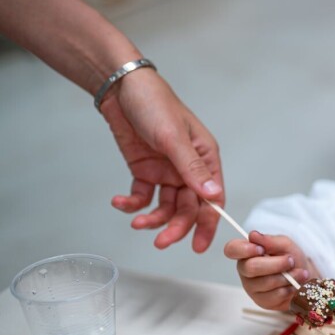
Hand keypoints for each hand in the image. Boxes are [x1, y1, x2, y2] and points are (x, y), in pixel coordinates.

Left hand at [100, 69, 223, 251]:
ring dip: (153, 218)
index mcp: (205, 159)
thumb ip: (192, 168)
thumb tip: (213, 196)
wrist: (121, 89)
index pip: (213, 198)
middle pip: (188, 207)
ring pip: (165, 206)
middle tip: (161, 241)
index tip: (198, 245)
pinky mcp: (145, 171)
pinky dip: (132, 204)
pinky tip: (120, 203)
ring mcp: (166, 171)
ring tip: (137, 223)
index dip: (208, 223)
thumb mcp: (174, 137)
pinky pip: (143, 196)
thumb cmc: (155, 104)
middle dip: (175, 226)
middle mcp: (188, 169)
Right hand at [224, 231, 314, 309]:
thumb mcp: (284, 244)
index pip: (231, 249)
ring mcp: (252, 287)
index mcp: (246, 252)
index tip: (261, 249)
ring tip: (300, 273)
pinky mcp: (262, 301)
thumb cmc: (291, 258)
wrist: (305, 277)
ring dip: (288, 277)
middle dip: (276, 264)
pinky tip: (294, 285)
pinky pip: (274, 296)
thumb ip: (270, 241)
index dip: (244, 249)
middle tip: (291, 260)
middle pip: (251, 267)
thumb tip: (253, 235)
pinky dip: (289, 289)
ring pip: (266, 283)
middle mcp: (245, 270)